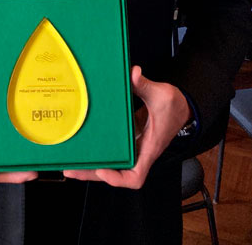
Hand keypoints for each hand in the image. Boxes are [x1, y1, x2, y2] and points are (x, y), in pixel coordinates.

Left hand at [63, 66, 190, 189]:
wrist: (182, 107)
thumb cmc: (174, 105)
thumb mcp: (162, 94)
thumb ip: (145, 85)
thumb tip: (134, 72)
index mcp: (149, 149)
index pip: (135, 177)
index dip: (117, 178)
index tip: (102, 168)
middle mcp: (139, 153)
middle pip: (115, 174)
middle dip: (92, 174)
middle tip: (70, 169)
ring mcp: (134, 148)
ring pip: (111, 165)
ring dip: (91, 166)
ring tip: (70, 162)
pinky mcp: (129, 140)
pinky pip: (112, 151)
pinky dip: (98, 152)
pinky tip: (83, 146)